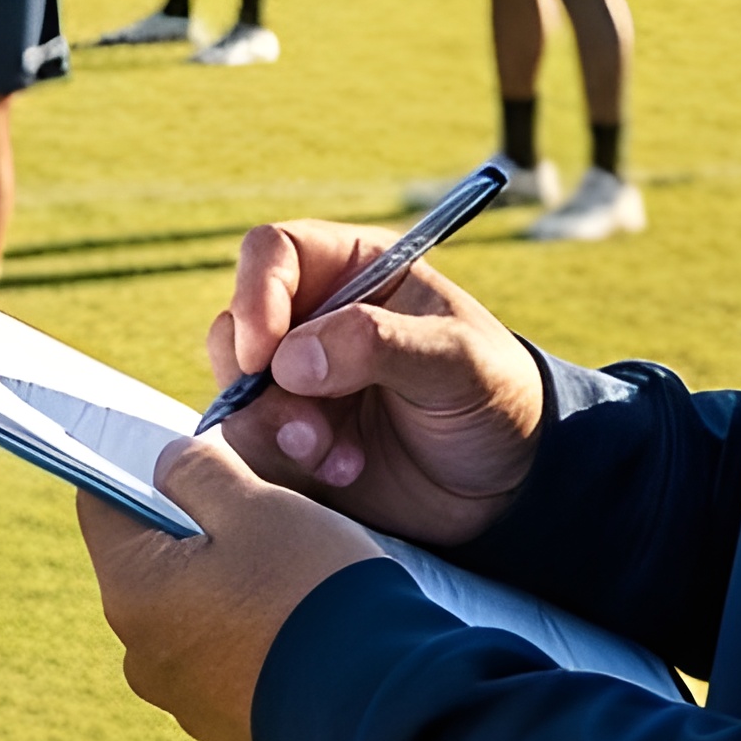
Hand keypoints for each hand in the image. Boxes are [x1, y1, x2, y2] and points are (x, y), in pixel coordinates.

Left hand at [76, 428, 381, 740]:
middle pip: (153, 560)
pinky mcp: (231, 729)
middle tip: (264, 519)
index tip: (193, 459)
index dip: (141, 468)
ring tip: (298, 580)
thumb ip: (197, 470)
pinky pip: (231, 661)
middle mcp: (142, 654)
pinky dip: (258, 637)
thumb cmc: (311, 595)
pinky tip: (308, 629)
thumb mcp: (256, 505)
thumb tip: (166, 463)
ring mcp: (185, 699)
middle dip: (199, 530)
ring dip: (233, 585)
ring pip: (195, 611)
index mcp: (132, 592)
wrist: (380, 714)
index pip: (103, 504)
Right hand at [205, 224, 545, 551]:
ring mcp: (296, 381)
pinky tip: (345, 472)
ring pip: (236, 392)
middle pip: (235, 327)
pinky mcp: (290, 438)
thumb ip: (379, 344)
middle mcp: (313, 319)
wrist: (506, 487)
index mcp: (353, 270)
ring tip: (337, 456)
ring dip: (277, 430)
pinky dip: (287, 465)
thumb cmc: (495, 399)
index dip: (255, 297)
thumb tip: (290, 360)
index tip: (265, 358)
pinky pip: (250, 445)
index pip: (271, 254)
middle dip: (260, 384)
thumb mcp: (457, 361)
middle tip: (309, 427)